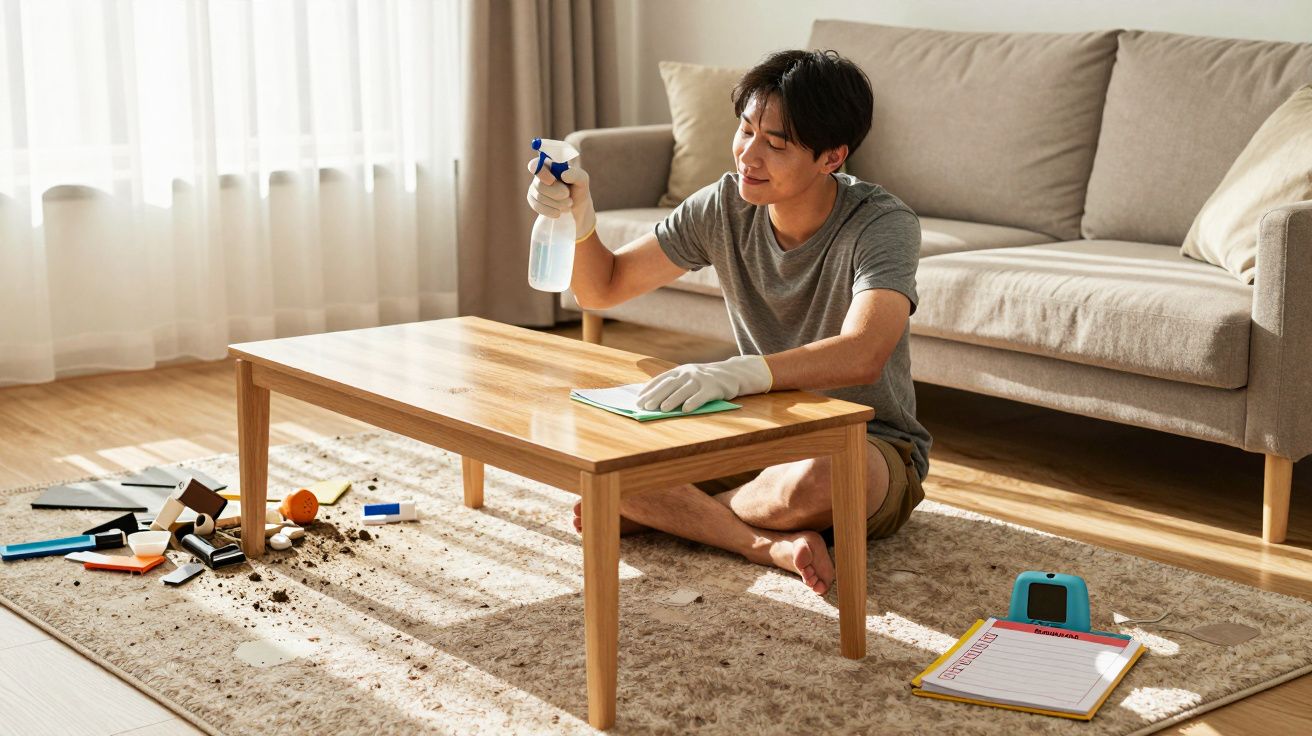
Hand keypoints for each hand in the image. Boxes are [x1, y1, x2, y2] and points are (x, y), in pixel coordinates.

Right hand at [525, 156, 595, 237]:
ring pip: (540, 198)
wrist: (576, 208)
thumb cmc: (578, 189)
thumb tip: (564, 175)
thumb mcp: (582, 180)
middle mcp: (538, 176)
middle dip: (557, 193)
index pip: (535, 165)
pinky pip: (538, 207)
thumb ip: (576, 174)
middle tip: (568, 195)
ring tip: (567, 202)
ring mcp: (534, 189)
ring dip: (558, 203)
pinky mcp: (533, 202)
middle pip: (540, 185)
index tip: (552, 180)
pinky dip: (552, 211)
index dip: (541, 173)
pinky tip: (559, 211)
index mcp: (549, 165)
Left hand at [637, 354, 772, 412]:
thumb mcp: (688, 377)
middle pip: (669, 385)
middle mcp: (688, 373)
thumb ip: (674, 385)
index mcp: (679, 371)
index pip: (660, 380)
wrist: (731, 374)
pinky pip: (701, 396)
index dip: (649, 390)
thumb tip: (652, 401)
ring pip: (683, 391)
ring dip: (671, 400)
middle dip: (656, 396)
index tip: (638, 400)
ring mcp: (700, 379)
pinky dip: (693, 403)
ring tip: (662, 409)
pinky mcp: (712, 388)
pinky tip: (685, 410)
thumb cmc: (704, 380)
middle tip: (645, 407)